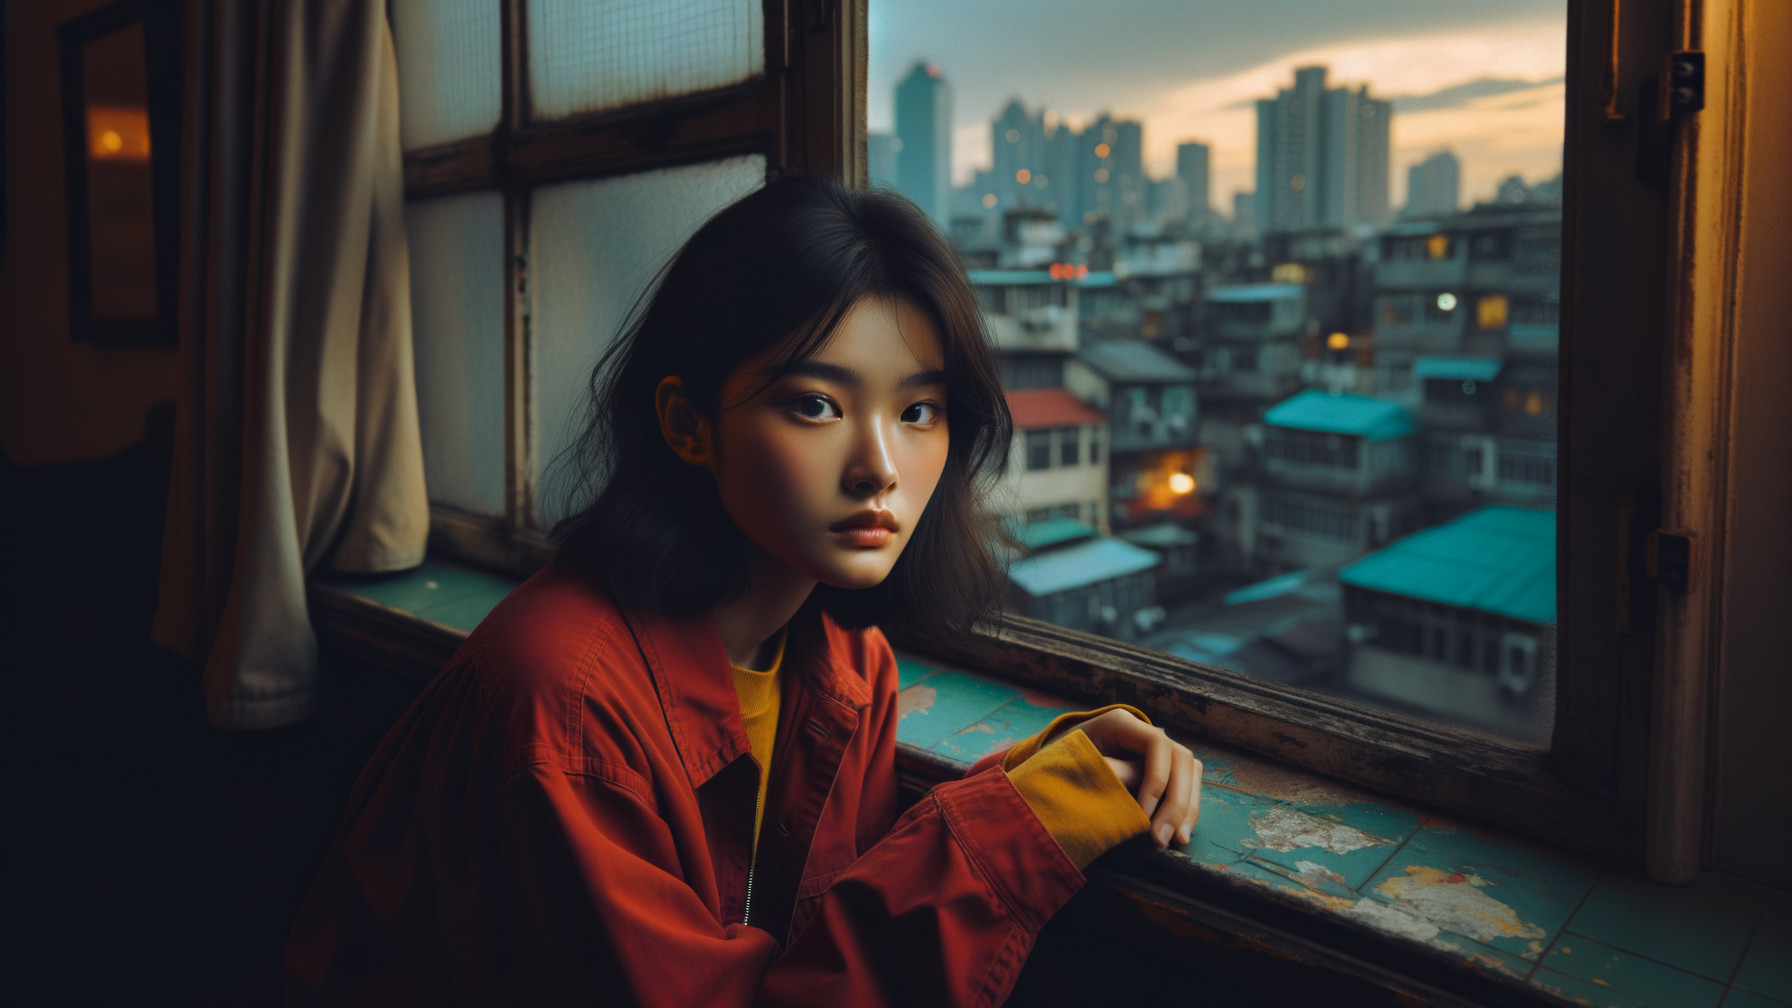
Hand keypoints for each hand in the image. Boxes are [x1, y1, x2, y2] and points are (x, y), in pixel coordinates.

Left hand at [1073, 710, 1200, 848]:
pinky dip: (1185, 809)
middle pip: (1181, 760)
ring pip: (1190, 773)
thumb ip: (1111, 776)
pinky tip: (1179, 833)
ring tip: (1178, 840)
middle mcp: (1145, 732)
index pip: (1158, 744)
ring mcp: (1156, 749)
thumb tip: (1143, 802)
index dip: (1157, 779)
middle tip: (1163, 838)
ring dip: (1187, 808)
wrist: (1054, 764)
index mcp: (1121, 723)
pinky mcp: (1160, 768)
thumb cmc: (1061, 763)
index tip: (1144, 813)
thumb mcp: (1077, 766)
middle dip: (1177, 802)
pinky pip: (1185, 785)